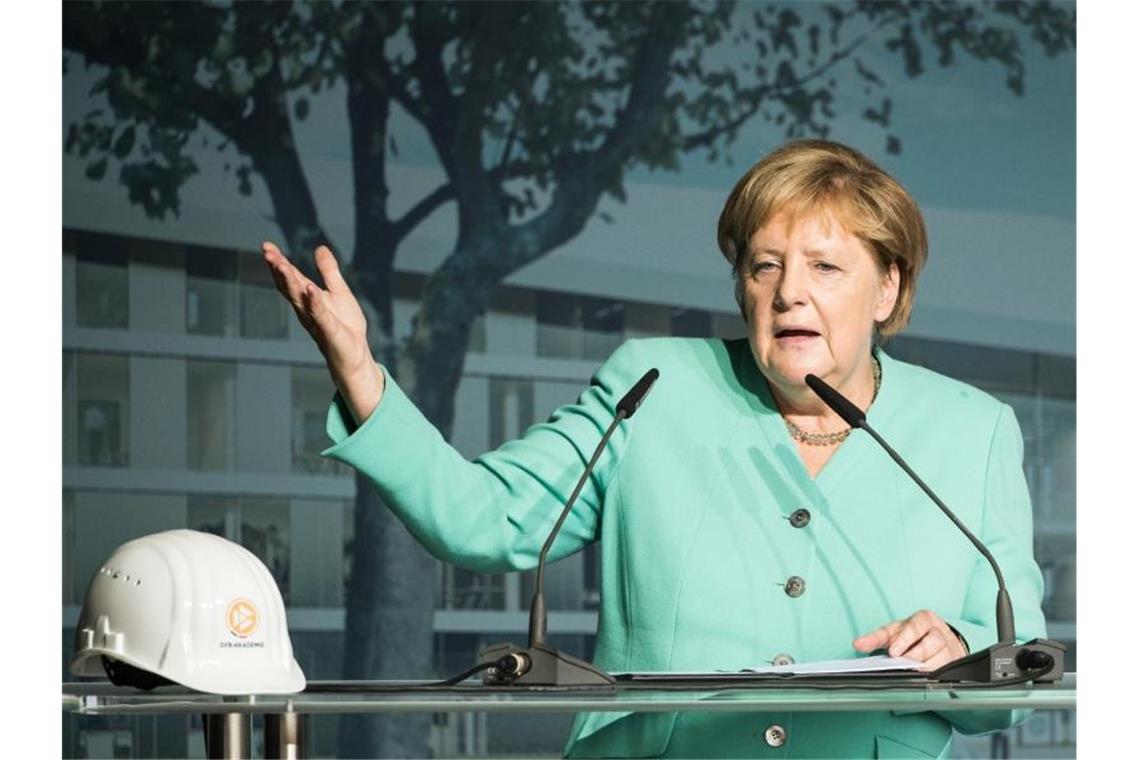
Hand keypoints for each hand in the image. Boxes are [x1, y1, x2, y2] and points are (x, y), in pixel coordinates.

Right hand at [262, 241, 383, 421]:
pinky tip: (311, 289)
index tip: (266, 245)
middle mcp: (306, 309)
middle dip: (278, 270)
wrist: (355, 355)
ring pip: (299, 299)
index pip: (290, 278)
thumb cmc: (345, 326)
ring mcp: (316, 321)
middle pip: (289, 287)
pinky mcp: (330, 332)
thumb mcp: (338, 292)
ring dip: (290, 282)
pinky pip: (320, 316)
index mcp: (307, 298)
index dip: (278, 262)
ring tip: (282, 264)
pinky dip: (314, 303)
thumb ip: (329, 271)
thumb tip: (320, 248)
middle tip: (267, 252)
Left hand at [852, 609, 966, 671]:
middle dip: (914, 654)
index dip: (904, 639)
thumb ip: (876, 638)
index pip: (916, 626)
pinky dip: (934, 673)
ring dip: (924, 665)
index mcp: (924, 618)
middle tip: (901, 662)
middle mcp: (939, 630)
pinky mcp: (955, 661)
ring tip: (911, 668)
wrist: (938, 641)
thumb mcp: (894, 633)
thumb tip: (857, 644)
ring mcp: (950, 646)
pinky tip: (924, 674)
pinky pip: (947, 669)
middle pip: (931, 642)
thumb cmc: (913, 636)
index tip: (893, 652)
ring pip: (941, 656)